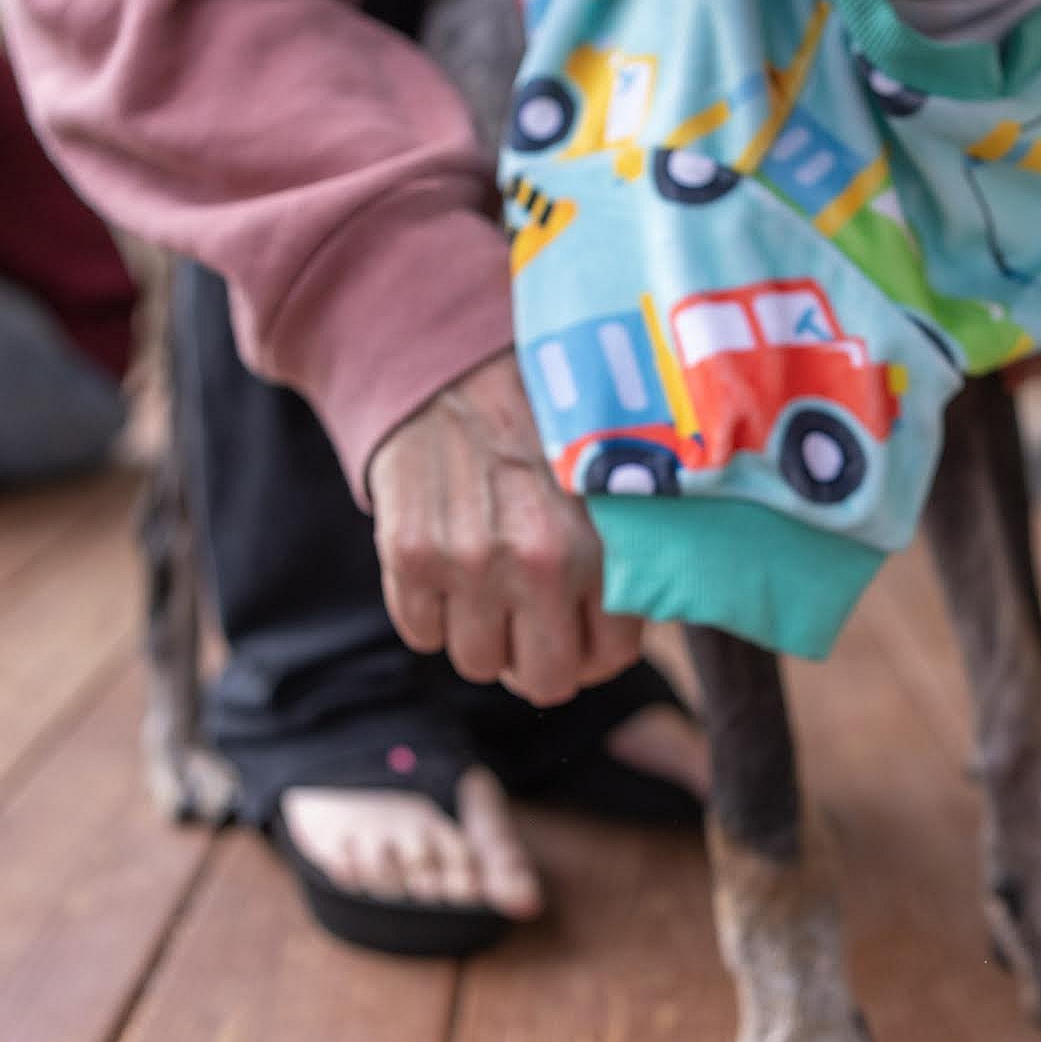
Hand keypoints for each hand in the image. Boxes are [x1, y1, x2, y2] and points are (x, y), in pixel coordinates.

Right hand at [366, 351, 643, 705]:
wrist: (451, 360)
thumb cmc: (541, 421)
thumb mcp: (610, 477)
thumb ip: (629, 552)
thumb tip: (630, 627)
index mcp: (603, 543)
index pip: (608, 659)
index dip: (591, 649)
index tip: (577, 626)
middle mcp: (540, 561)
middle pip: (544, 681)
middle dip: (538, 656)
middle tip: (529, 616)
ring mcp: (470, 563)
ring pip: (477, 663)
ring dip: (481, 631)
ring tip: (486, 574)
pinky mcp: (410, 555)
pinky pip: (420, 633)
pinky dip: (429, 608)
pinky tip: (444, 555)